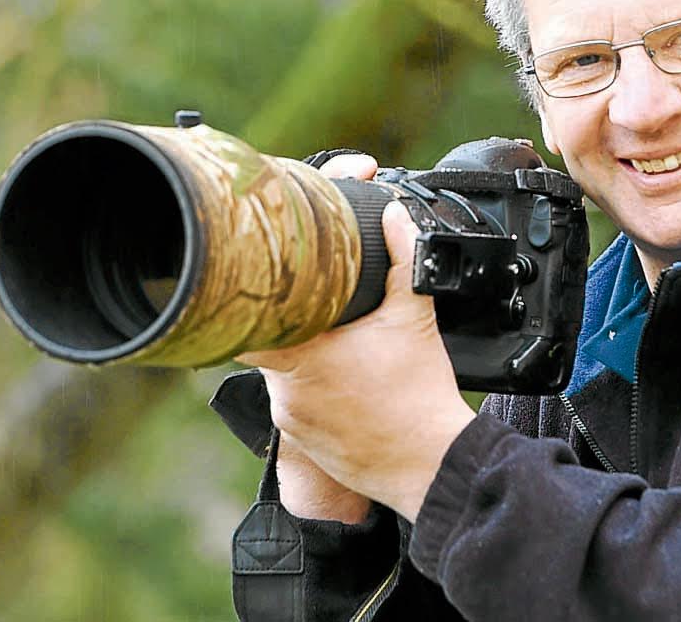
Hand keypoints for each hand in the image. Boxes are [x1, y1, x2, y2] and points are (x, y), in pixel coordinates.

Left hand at [239, 154, 474, 521]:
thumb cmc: (421, 399)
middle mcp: (285, 390)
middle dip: (294, 322)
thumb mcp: (416, 319)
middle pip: (268, 341)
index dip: (254, 295)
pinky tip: (349, 384)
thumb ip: (403, 259)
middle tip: (323, 309)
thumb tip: (394, 214)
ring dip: (305, 357)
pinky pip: (297, 404)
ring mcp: (291, 419)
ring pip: (282, 373)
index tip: (266, 278)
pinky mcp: (303, 441)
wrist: (432, 467)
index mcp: (303, 354)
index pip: (248, 318)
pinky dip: (316, 389)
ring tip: (345, 350)